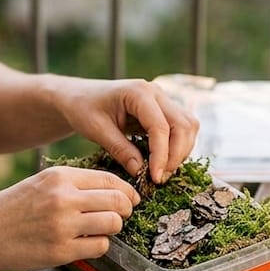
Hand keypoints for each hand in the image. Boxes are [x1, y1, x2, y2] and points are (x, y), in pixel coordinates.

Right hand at [0, 166, 139, 270]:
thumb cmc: (11, 209)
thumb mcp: (40, 184)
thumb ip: (73, 184)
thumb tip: (113, 191)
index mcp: (59, 177)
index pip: (110, 179)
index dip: (127, 191)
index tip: (130, 199)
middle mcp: (63, 198)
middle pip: (117, 201)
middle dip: (124, 210)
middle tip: (120, 216)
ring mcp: (63, 226)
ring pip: (113, 224)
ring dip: (112, 228)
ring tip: (99, 230)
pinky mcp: (62, 251)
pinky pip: (100, 247)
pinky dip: (98, 246)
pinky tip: (84, 244)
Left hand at [58, 78, 198, 182]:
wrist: (81, 97)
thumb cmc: (84, 109)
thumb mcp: (97, 130)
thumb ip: (120, 150)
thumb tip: (140, 172)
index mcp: (138, 92)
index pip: (160, 126)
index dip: (161, 155)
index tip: (154, 177)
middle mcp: (156, 92)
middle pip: (183, 125)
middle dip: (176, 155)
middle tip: (159, 178)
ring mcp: (163, 100)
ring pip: (188, 126)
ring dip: (180, 152)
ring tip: (161, 172)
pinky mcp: (164, 110)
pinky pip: (182, 129)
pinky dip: (178, 147)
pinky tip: (161, 162)